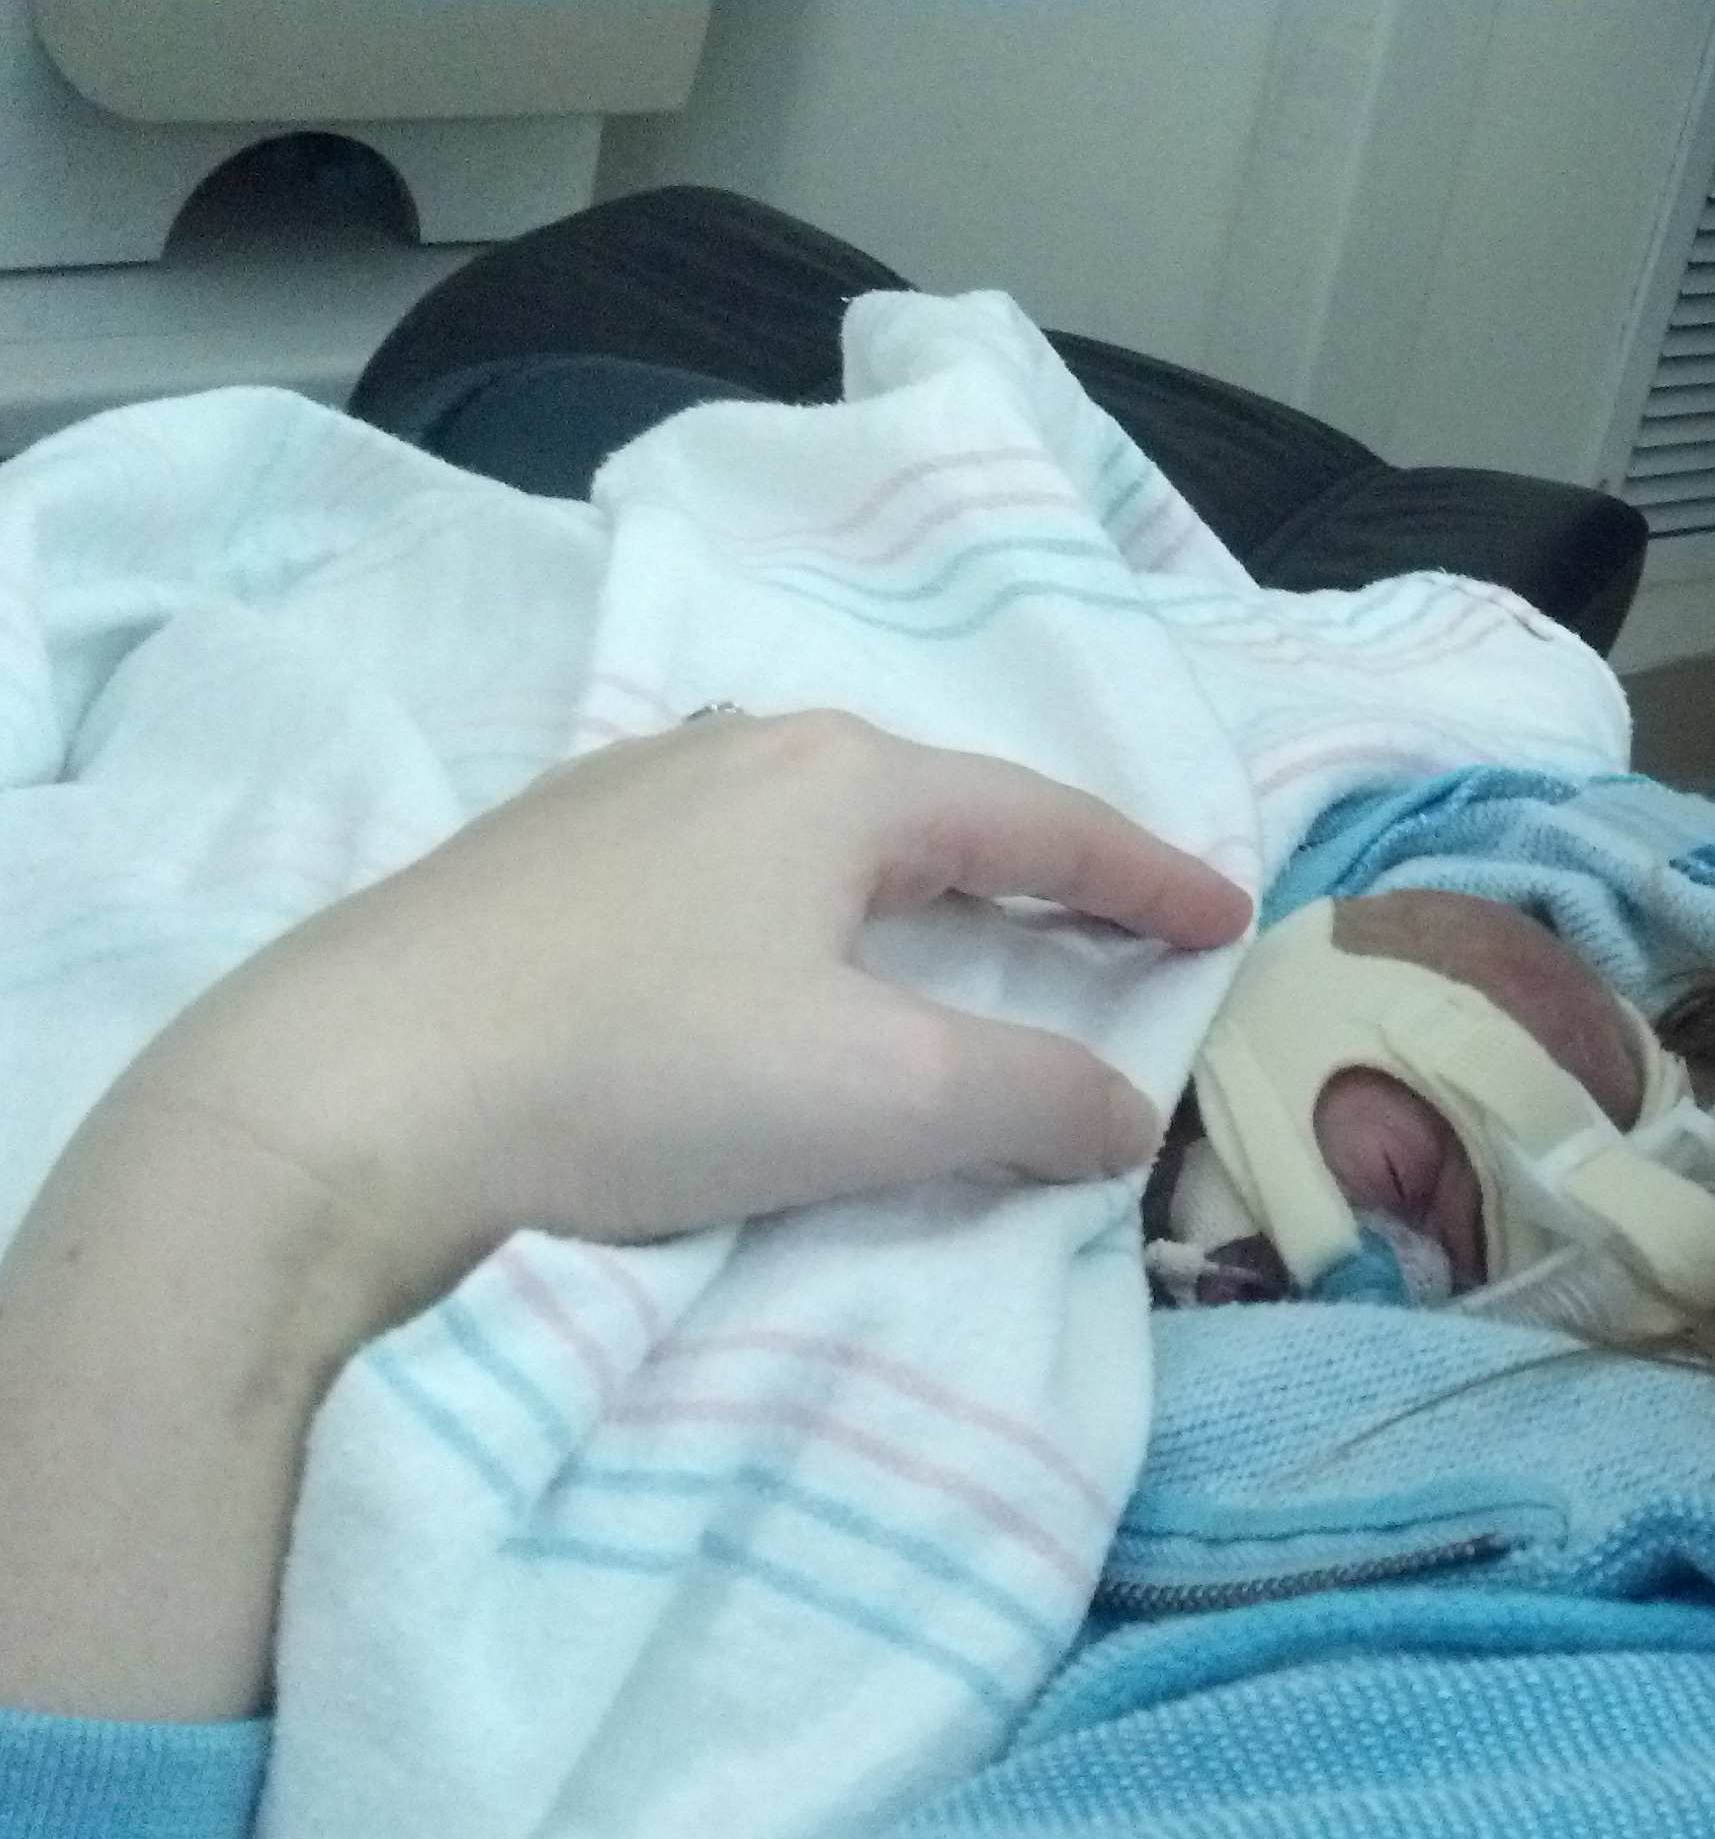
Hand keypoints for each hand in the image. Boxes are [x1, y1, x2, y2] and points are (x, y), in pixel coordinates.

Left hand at [111, 708, 1250, 1292]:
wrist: (337, 1105)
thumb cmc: (638, 1075)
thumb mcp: (878, 1099)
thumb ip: (1032, 1098)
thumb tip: (1122, 1112)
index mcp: (841, 779)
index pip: (1041, 819)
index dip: (1147, 876)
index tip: (1228, 919)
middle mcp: (735, 751)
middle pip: (930, 808)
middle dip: (1033, 869)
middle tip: (1111, 930)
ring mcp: (618, 800)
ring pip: (817, 834)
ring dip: (911, 892)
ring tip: (959, 948)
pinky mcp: (531, 871)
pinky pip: (729, 871)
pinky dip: (807, 916)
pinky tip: (781, 967)